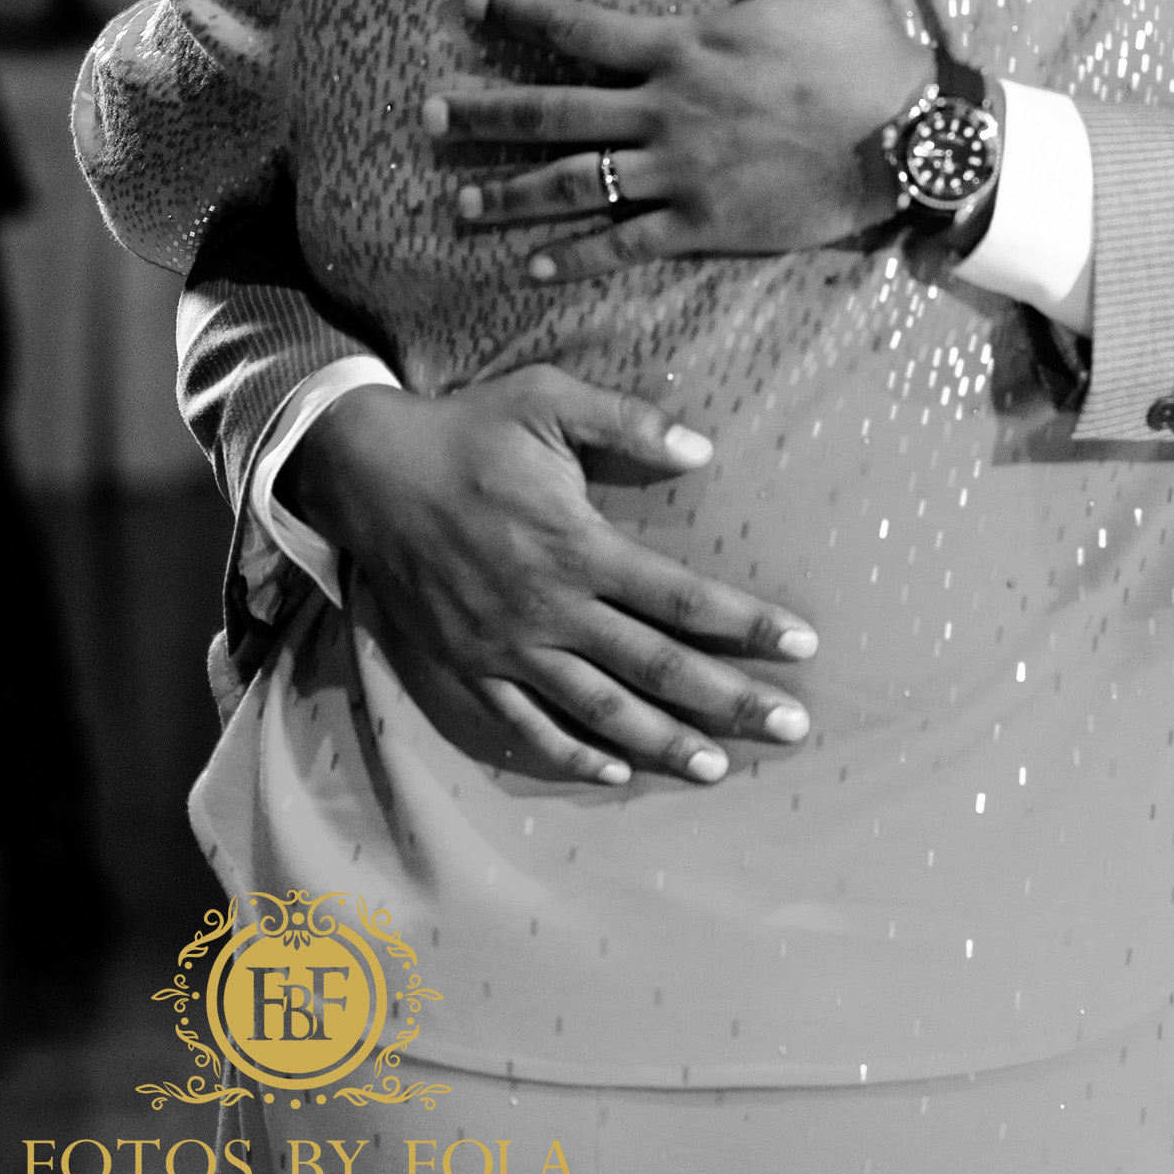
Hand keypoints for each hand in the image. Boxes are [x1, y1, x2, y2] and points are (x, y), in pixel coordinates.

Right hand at [290, 367, 818, 785]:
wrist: (370, 473)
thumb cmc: (469, 430)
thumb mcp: (549, 400)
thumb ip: (628, 422)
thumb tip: (702, 449)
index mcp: (577, 545)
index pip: (682, 597)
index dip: (747, 624)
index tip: (803, 644)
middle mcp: (550, 607)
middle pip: (655, 666)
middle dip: (729, 700)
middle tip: (792, 728)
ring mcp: (507, 646)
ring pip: (599, 709)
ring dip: (662, 742)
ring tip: (716, 768)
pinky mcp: (470, 666)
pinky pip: (526, 725)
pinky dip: (571, 755)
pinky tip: (615, 774)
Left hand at [428, 0, 929, 277]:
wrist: (908, 138)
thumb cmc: (865, 50)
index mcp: (683, 45)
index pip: (579, 28)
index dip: (519, 12)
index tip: (469, 5)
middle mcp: (665, 110)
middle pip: (553, 113)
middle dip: (485, 114)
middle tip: (427, 118)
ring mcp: (679, 172)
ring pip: (575, 184)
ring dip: (511, 192)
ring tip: (460, 202)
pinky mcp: (704, 224)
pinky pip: (625, 242)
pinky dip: (577, 254)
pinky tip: (535, 262)